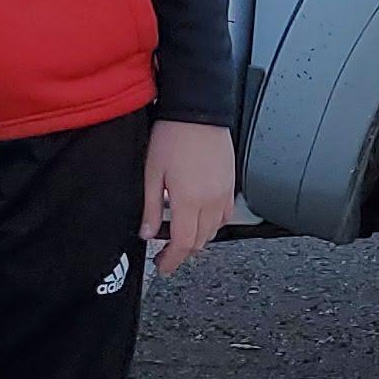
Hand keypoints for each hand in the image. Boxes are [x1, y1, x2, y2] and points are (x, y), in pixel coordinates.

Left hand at [141, 120, 237, 277]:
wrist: (198, 112)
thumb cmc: (173, 136)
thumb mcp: (152, 173)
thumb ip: (150, 207)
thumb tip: (147, 233)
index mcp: (189, 200)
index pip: (182, 244)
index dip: (171, 261)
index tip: (162, 267)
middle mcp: (210, 201)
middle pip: (199, 241)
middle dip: (182, 253)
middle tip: (166, 255)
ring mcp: (224, 193)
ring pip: (214, 231)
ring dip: (197, 240)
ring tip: (181, 237)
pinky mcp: (231, 184)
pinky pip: (225, 216)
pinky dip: (212, 225)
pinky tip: (200, 218)